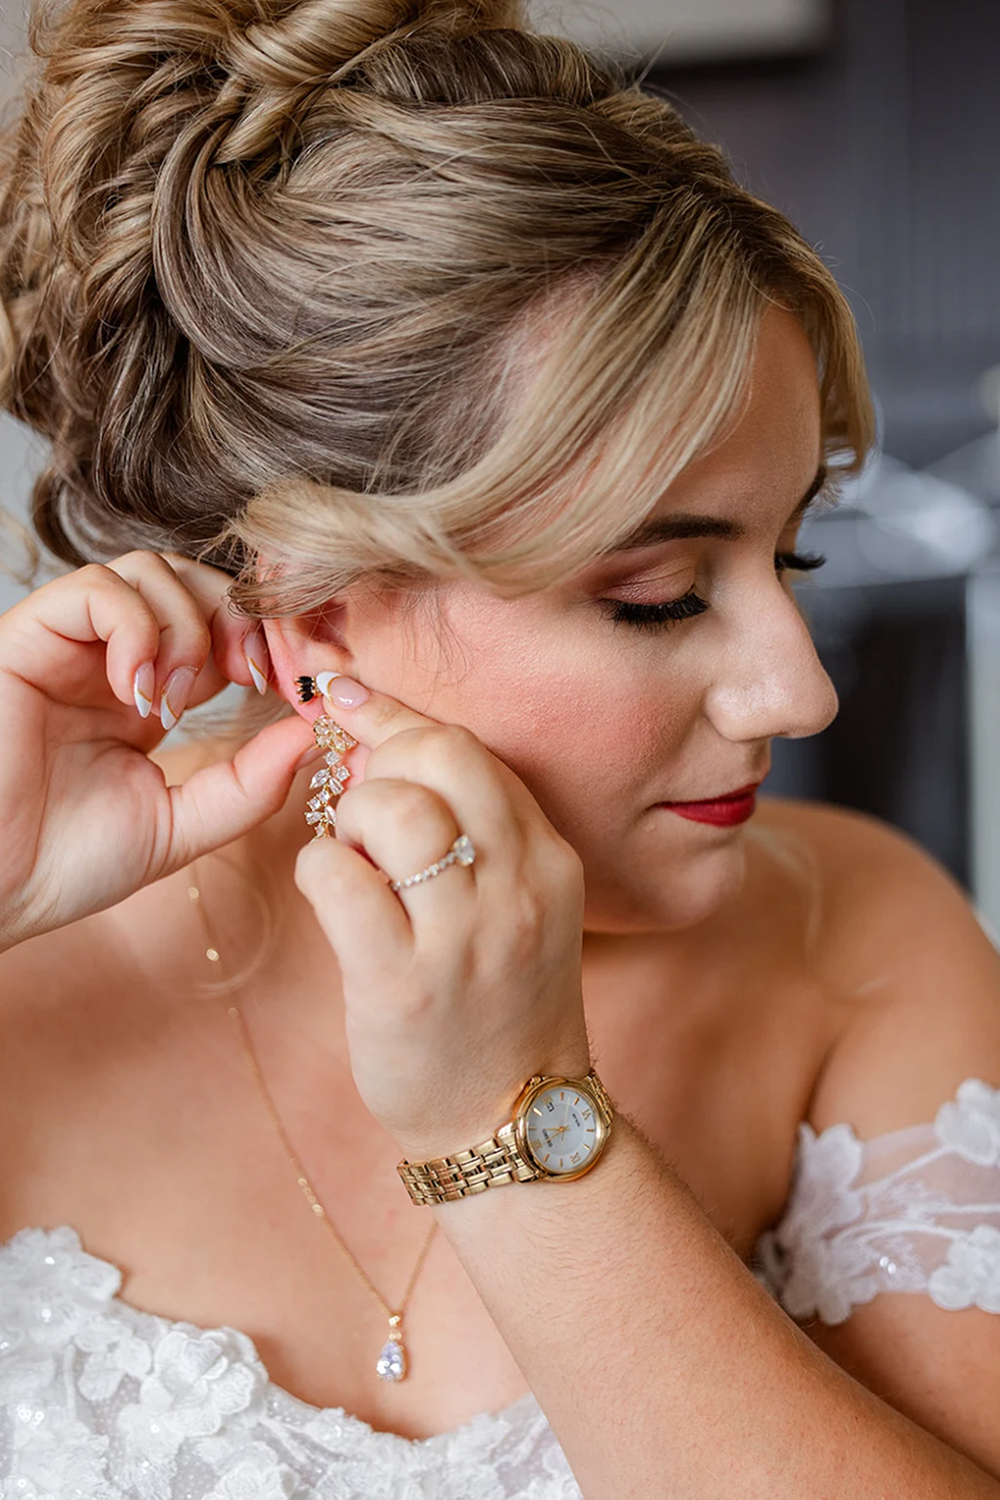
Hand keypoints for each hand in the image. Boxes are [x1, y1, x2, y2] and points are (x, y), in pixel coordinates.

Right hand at [0, 551, 314, 948]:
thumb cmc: (70, 863)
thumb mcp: (183, 824)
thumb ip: (250, 782)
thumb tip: (315, 731)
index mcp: (147, 695)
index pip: (217, 625)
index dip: (261, 639)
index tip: (288, 685)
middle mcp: (109, 660)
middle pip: (190, 580)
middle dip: (235, 617)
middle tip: (247, 676)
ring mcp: (69, 646)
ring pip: (147, 570)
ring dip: (184, 625)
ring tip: (173, 699)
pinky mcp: (26, 639)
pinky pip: (93, 587)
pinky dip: (132, 627)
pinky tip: (135, 690)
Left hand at [293, 679, 590, 1159]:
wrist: (510, 1121)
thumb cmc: (498, 1004)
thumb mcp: (519, 906)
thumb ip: (473, 831)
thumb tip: (381, 745)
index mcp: (547, 858)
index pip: (470, 748)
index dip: (398, 716)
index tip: (350, 700)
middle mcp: (517, 886)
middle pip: (439, 756)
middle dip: (379, 759)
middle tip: (359, 804)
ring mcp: (464, 936)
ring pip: (393, 808)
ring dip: (349, 817)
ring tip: (352, 859)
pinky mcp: (403, 984)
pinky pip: (339, 880)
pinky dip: (318, 870)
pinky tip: (330, 895)